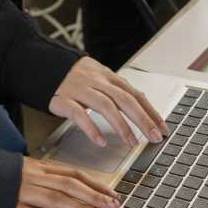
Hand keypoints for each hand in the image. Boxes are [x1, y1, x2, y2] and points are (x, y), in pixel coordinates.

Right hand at [14, 158, 120, 207]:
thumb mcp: (18, 168)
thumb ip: (38, 176)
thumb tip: (59, 185)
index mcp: (37, 166)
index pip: (72, 173)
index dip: (94, 183)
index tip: (111, 193)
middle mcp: (34, 175)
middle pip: (70, 184)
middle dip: (95, 195)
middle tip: (114, 205)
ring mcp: (23, 190)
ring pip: (58, 197)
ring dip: (82, 207)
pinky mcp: (12, 206)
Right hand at [50, 58, 167, 147]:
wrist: (45, 65)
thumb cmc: (77, 77)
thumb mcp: (100, 78)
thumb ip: (119, 91)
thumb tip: (145, 106)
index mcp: (108, 76)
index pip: (134, 94)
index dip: (150, 111)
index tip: (162, 129)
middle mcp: (96, 81)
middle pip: (124, 99)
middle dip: (142, 119)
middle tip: (154, 138)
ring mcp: (80, 89)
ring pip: (105, 106)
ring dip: (121, 126)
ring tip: (132, 143)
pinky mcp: (64, 100)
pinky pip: (79, 114)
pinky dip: (91, 128)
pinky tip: (100, 141)